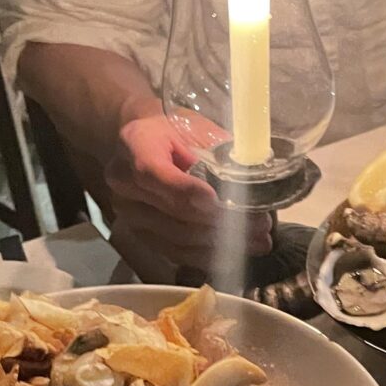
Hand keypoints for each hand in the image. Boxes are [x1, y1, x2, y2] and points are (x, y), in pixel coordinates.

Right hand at [106, 115, 271, 271]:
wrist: (148, 143)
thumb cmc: (178, 132)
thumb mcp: (197, 130)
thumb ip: (217, 153)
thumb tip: (252, 182)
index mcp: (135, 144)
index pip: (153, 171)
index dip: (184, 189)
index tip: (215, 199)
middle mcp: (124, 183)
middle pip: (173, 211)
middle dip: (222, 220)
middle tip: (261, 224)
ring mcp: (130, 214)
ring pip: (177, 237)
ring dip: (221, 243)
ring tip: (258, 240)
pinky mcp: (141, 236)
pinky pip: (175, 253)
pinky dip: (208, 255)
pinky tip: (236, 252)